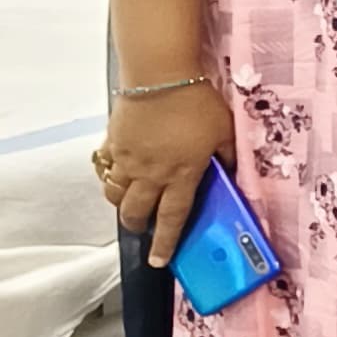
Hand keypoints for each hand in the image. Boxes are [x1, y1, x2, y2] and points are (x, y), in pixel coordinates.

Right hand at [96, 82, 236, 266]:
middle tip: (143, 230)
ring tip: (130, 203)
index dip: (166, 242)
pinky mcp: (113, 143)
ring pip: (115, 194)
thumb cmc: (196, 102)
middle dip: (138, 227)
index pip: (173, 218)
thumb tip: (229, 172)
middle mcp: (150, 173)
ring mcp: (128, 159)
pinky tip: (119, 172)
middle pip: (136, 212)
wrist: (160, 77)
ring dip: (122, 204)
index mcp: (181, 175)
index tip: (159, 260)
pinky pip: (107, 168)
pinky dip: (111, 176)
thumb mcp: (224, 132)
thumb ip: (227, 156)